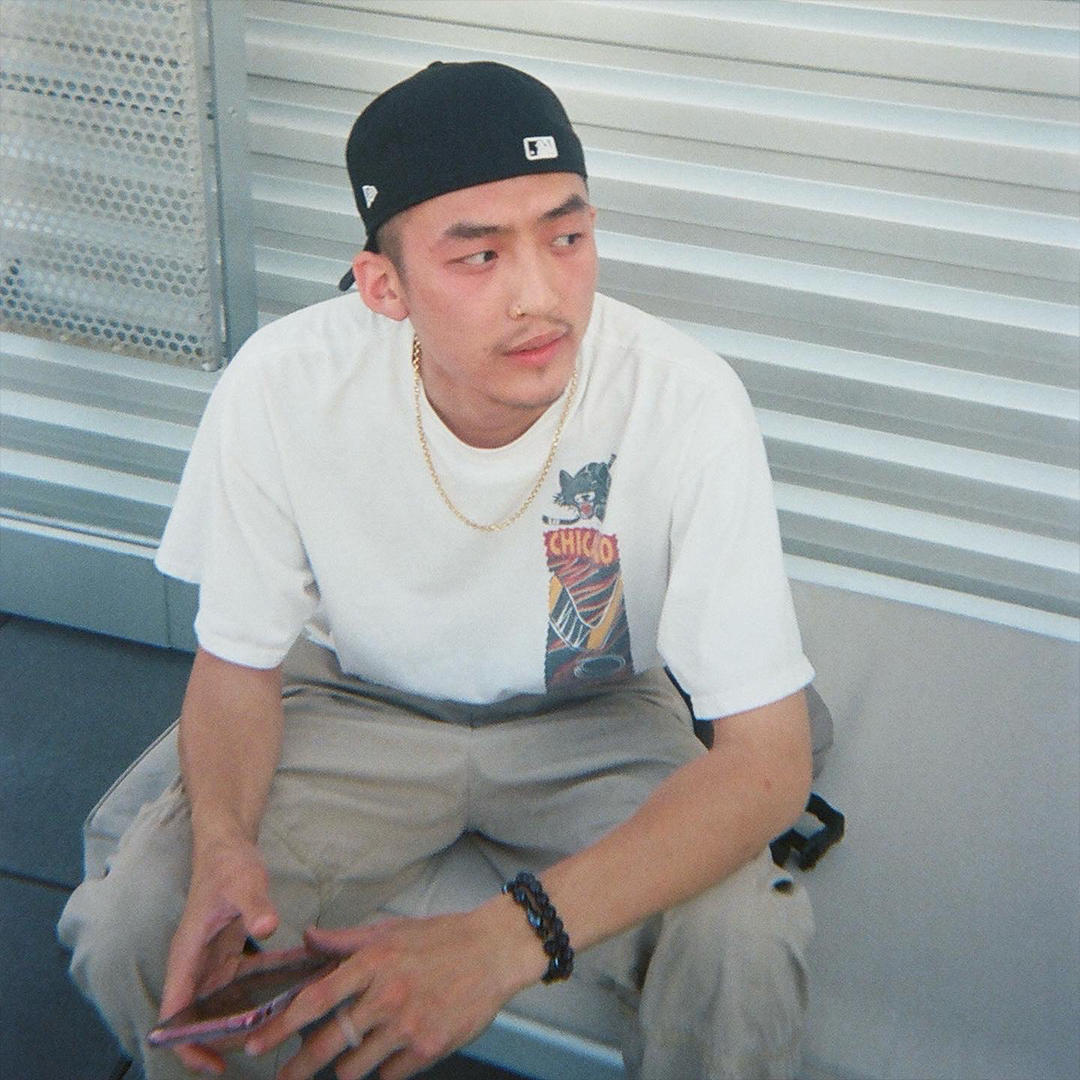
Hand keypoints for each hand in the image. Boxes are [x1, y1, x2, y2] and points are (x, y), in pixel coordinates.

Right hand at [158, 834, 279, 1074]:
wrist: (229, 844)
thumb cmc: (228, 863)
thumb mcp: (245, 882)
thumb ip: (255, 904)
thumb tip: (269, 926)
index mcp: (187, 954)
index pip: (175, 1013)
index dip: (188, 1044)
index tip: (214, 1065)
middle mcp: (195, 964)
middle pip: (201, 1017)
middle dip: (229, 1036)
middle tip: (269, 1039)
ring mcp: (211, 961)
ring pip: (225, 1004)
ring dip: (250, 1016)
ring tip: (286, 1018)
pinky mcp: (229, 955)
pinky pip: (245, 982)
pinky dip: (265, 988)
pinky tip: (295, 985)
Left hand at [246, 901, 543, 1079]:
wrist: (494, 950)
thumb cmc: (441, 938)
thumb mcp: (390, 930)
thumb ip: (345, 941)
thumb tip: (307, 939)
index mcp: (373, 963)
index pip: (315, 1000)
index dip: (281, 1026)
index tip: (256, 1045)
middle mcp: (386, 996)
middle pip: (327, 1043)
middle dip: (297, 1066)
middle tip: (282, 1077)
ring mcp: (407, 1026)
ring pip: (353, 1066)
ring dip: (343, 1067)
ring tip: (342, 1061)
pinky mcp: (428, 1048)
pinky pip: (387, 1076)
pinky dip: (380, 1071)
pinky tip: (383, 1059)